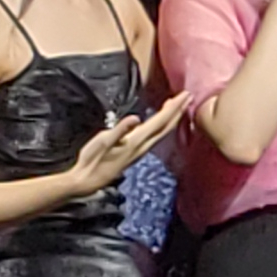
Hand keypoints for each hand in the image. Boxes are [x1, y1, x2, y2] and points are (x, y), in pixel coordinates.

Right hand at [60, 93, 189, 198]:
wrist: (88, 180)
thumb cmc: (92, 159)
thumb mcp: (103, 141)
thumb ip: (120, 129)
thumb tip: (136, 118)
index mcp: (136, 140)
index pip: (160, 121)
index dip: (173, 108)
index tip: (185, 95)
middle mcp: (142, 146)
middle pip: (166, 127)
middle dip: (178, 111)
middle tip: (188, 96)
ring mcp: (140, 151)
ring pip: (162, 133)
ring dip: (172, 118)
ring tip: (178, 106)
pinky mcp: (135, 153)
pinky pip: (156, 137)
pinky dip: (163, 126)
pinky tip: (160, 123)